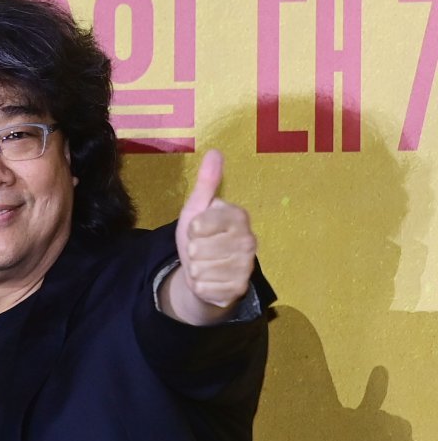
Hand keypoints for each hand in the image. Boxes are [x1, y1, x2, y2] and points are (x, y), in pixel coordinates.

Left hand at [161, 150, 256, 323]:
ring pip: (201, 270)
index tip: (198, 230)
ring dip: (196, 270)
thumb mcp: (197, 209)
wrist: (208, 273)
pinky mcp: (240, 288)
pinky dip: (201, 286)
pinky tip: (210, 280)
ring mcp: (246, 266)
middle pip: (198, 249)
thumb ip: (206, 183)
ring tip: (205, 265)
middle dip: (192, 252)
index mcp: (238, 216)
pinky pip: (205, 288)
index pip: (200, 224)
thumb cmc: (202, 237)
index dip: (192, 230)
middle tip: (202, 250)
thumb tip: (215, 152)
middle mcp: (249, 239)